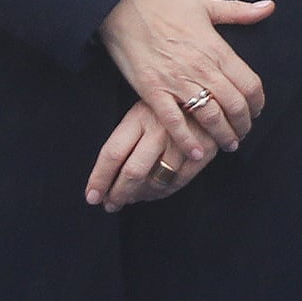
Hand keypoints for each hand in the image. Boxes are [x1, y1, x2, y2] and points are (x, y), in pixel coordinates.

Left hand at [87, 101, 208, 209]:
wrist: (209, 96)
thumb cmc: (166, 107)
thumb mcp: (141, 113)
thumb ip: (125, 141)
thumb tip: (107, 179)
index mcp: (139, 117)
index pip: (113, 153)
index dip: (100, 179)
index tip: (92, 197)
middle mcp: (160, 129)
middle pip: (133, 171)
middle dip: (118, 194)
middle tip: (110, 204)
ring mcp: (184, 141)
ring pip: (156, 181)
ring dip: (140, 195)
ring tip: (131, 198)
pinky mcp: (204, 151)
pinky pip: (178, 182)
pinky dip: (162, 193)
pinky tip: (152, 193)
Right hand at [99, 0, 272, 165]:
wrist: (120, 5)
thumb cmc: (163, 3)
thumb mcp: (205, 5)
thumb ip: (239, 11)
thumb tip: (270, 6)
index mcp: (217, 49)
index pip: (250, 84)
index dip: (258, 104)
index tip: (256, 112)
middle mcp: (201, 68)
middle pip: (234, 105)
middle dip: (243, 124)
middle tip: (243, 134)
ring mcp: (176, 81)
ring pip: (210, 116)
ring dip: (222, 135)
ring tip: (227, 144)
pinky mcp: (151, 91)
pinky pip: (174, 122)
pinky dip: (187, 140)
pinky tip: (198, 153)